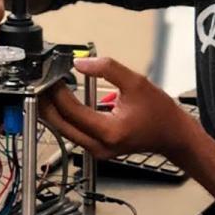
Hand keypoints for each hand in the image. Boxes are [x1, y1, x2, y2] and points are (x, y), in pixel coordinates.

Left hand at [40, 57, 196, 160]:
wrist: (172, 135)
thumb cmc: (159, 112)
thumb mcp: (136, 82)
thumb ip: (107, 69)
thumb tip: (80, 63)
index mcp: (109, 131)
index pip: (71, 111)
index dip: (57, 92)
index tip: (53, 76)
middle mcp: (100, 146)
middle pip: (60, 125)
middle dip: (47, 104)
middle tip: (41, 84)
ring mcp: (97, 151)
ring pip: (64, 131)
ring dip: (54, 111)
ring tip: (49, 89)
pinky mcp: (97, 150)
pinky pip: (73, 133)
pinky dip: (65, 117)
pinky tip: (61, 101)